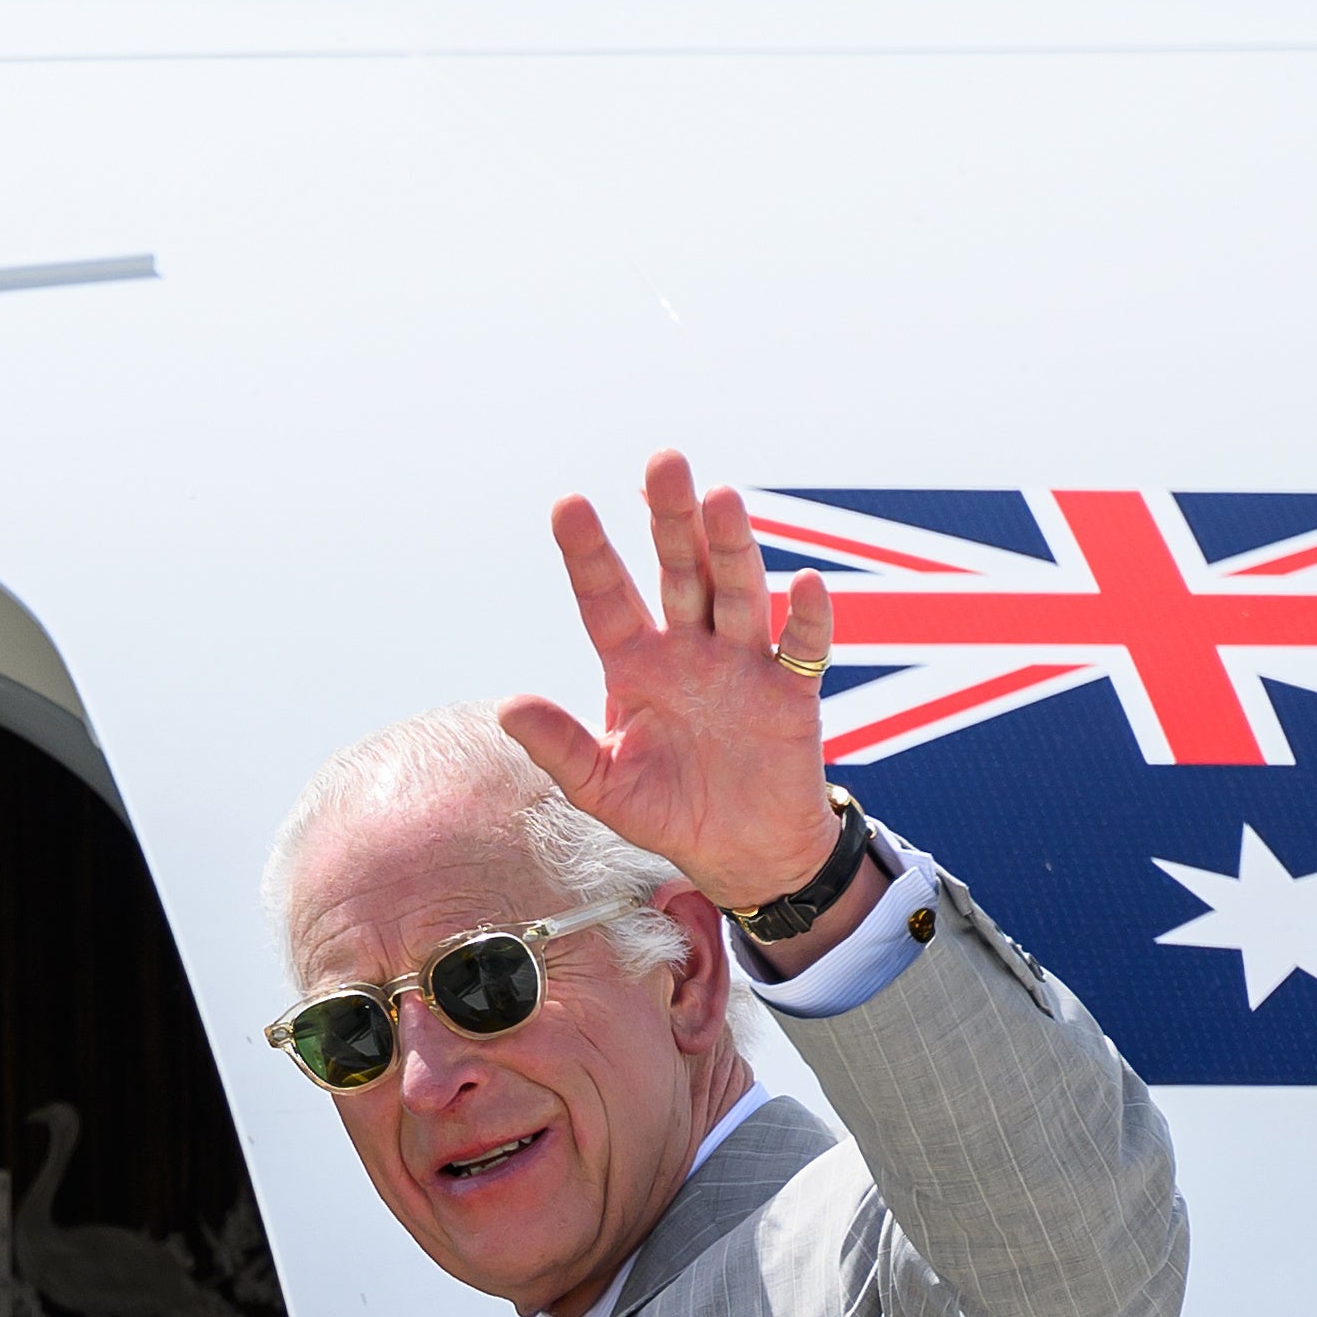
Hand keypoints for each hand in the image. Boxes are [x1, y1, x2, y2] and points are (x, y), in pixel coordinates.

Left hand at [496, 450, 843, 908]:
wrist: (742, 855)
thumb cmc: (668, 812)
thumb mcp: (603, 788)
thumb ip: (560, 748)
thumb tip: (508, 707)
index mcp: (636, 664)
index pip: (606, 597)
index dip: (588, 554)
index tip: (567, 505)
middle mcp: (690, 649)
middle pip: (680, 571)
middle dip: (670, 520)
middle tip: (663, 462)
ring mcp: (743, 664)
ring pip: (738, 592)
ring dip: (732, 547)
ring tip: (722, 498)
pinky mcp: (792, 693)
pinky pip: (803, 649)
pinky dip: (808, 619)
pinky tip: (804, 584)